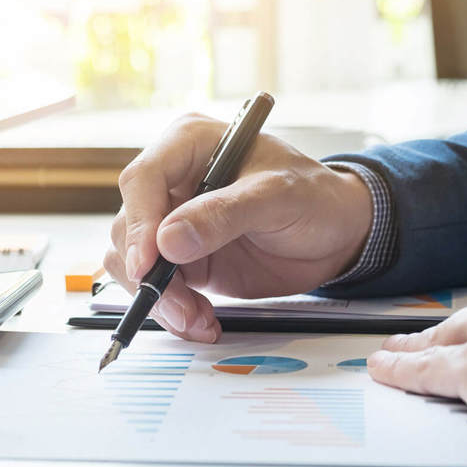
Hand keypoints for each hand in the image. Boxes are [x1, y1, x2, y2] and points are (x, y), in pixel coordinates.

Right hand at [103, 113, 374, 341]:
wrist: (336, 234)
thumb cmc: (313, 197)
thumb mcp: (277, 197)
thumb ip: (223, 215)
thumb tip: (168, 241)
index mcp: (189, 144)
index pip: (143, 179)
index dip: (139, 223)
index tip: (148, 264)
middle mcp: (171, 181)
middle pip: (130, 226)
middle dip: (150, 273)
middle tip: (182, 307)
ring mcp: (171, 221)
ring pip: (132, 261)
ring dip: (160, 298)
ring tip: (197, 319)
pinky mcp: (178, 258)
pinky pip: (155, 286)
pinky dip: (172, 309)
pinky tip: (201, 322)